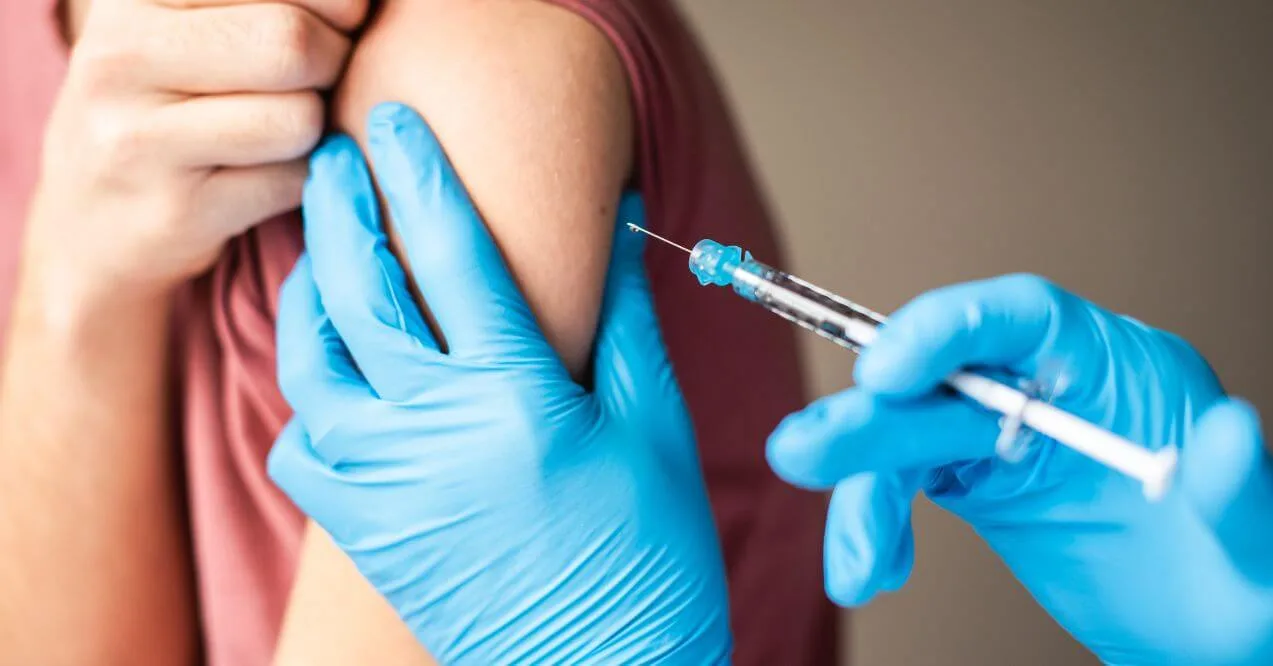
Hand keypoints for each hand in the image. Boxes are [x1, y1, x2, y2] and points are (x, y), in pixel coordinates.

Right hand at [25, 0, 366, 302]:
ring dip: (317, 130)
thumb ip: (271, 5)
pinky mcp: (175, 211)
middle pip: (294, 41)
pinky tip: (259, 180)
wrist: (95, 227)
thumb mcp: (192, 31)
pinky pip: (293, 182)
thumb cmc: (173, 110)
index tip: (334, 25)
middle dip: (333, 63)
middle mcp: (122, 53)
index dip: (336, 5)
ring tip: (280, 132)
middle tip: (315, 82)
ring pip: (300, 116)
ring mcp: (138, 136)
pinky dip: (302, 182)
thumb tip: (364, 0)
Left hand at [267, 104, 730, 663]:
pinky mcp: (369, 533)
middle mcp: (439, 433)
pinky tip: (340, 378)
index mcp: (519, 396)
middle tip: (338, 161)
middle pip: (361, 291)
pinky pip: (304, 447)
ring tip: (326, 258)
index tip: (400, 129)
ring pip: (312, 364)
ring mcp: (391, 485)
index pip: (454, 255)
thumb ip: (621, 316)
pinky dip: (312, 399)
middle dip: (342, 208)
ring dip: (312, 296)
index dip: (423, 176)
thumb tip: (616, 219)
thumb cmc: (648, 553)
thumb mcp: (651, 424)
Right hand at [768, 274, 1272, 664]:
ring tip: (854, 561)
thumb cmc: (1240, 580)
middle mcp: (1045, 387)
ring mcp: (1001, 432)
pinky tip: (871, 570)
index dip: (947, 327)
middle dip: (871, 420)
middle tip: (805, 454)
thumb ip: (1244, 494)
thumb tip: (1231, 430)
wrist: (1203, 633)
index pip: (1022, 316)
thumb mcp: (1258, 553)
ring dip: (859, 488)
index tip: (885, 368)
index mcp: (1117, 369)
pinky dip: (872, 527)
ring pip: (902, 435)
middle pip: (940, 379)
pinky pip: (898, 486)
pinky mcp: (970, 477)